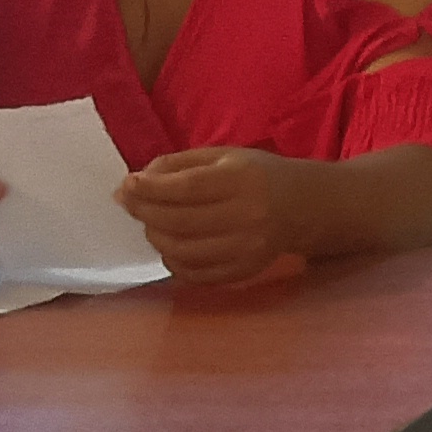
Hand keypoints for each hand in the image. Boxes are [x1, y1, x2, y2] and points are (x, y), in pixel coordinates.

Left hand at [116, 147, 307, 284]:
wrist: (304, 206)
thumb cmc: (257, 175)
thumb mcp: (222, 156)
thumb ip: (178, 165)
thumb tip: (134, 183)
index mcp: (242, 180)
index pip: (186, 188)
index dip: (150, 189)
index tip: (127, 184)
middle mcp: (248, 216)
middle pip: (180, 222)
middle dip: (145, 212)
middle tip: (129, 203)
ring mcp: (247, 249)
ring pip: (183, 252)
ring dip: (156, 237)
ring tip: (151, 223)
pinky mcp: (245, 271)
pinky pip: (196, 274)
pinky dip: (174, 262)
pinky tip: (171, 246)